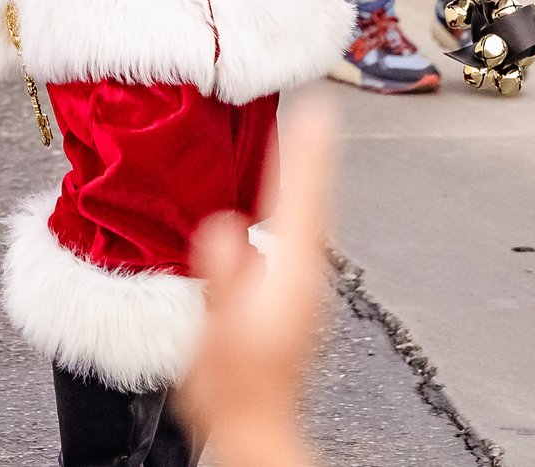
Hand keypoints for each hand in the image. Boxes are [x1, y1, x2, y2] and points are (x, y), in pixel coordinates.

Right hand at [171, 99, 340, 466]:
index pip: (304, 200)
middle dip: (310, 154)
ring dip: (304, 176)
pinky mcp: (293, 298)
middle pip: (312, 201)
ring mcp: (302, 288)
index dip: (308, 153)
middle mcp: (304, 277)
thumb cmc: (235, 389)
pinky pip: (296, 233)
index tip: (316, 108)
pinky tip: (281, 196)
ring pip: (306, 217)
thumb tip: (224, 229)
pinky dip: (295, 203)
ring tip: (299, 138)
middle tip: (314, 108)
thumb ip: (223, 279)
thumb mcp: (218, 332)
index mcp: (289, 277)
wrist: (255, 428)